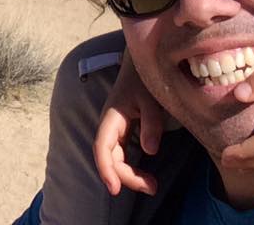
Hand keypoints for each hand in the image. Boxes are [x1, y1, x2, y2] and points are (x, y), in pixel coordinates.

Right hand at [93, 53, 162, 195]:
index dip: (106, 169)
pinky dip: (131, 168)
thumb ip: (151, 122)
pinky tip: (144, 176)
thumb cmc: (144, 79)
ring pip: (115, 158)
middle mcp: (110, 126)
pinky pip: (122, 154)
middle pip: (109, 157)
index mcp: (112, 117)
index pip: (102, 147)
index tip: (115, 189)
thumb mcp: (151, 98)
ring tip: (152, 186)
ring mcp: (116, 130)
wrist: (142, 64)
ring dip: (130, 175)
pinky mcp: (124, 132)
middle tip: (152, 188)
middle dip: (126, 176)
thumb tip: (150, 151)